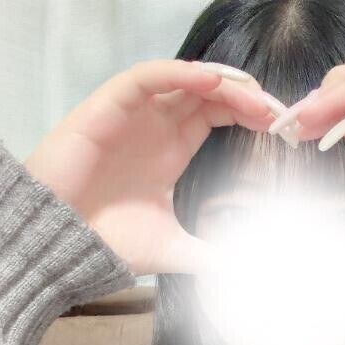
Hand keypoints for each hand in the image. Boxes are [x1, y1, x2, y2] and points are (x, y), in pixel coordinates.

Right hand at [24, 59, 274, 275]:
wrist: (62, 246)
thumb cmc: (108, 243)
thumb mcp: (173, 250)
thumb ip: (210, 255)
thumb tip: (247, 270)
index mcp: (172, 150)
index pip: (217, 115)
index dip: (249, 113)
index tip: (282, 127)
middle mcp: (156, 127)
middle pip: (207, 93)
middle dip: (245, 95)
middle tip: (278, 110)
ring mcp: (133, 115)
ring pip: (181, 78)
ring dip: (219, 80)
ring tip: (252, 92)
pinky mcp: (106, 108)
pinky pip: (145, 78)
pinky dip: (177, 73)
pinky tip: (210, 82)